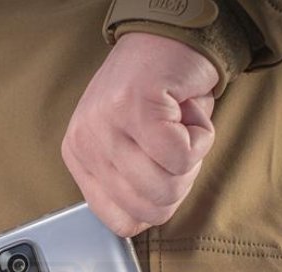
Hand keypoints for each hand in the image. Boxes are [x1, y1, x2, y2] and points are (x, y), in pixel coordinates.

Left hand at [62, 32, 218, 236]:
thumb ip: (130, 186)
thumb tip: (146, 219)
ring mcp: (107, 125)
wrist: (168, 37)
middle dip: (179, 184)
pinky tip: (188, 114)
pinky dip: (201, 139)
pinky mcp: (136, 107)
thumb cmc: (154, 98)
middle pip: (148, 209)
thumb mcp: (129, 149)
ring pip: (166, 186)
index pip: (119, 223)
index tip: (162, 179)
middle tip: (178, 149)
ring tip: (180, 129)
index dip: (154, 210)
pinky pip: (182, 157)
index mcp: (80, 160)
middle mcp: (86, 144)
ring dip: (191, 161)